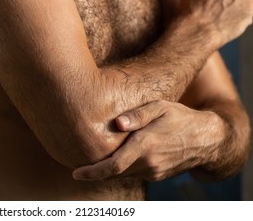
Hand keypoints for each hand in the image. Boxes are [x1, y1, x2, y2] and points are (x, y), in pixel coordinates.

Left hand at [72, 100, 223, 180]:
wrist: (207, 139)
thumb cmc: (180, 118)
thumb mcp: (160, 108)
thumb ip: (138, 116)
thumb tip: (117, 123)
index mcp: (146, 145)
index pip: (114, 165)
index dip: (93, 171)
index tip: (76, 173)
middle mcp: (149, 163)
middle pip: (114, 174)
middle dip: (94, 173)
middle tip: (77, 169)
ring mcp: (154, 172)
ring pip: (123, 176)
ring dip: (106, 173)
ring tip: (91, 164)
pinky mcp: (157, 175)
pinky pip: (133, 174)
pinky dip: (120, 171)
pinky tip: (113, 162)